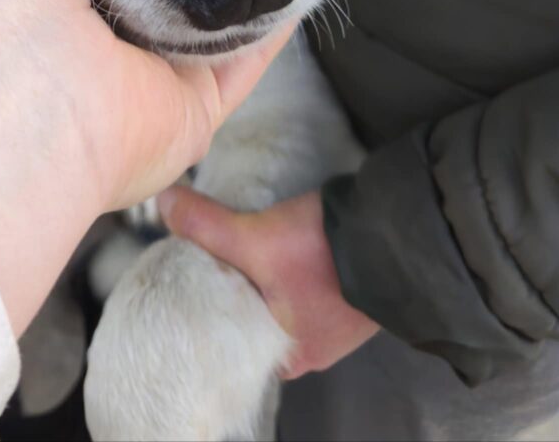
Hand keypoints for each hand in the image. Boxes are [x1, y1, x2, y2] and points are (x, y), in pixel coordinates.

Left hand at [158, 187, 378, 377]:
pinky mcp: (348, 292)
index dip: (207, 315)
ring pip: (281, 301)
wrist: (395, 233)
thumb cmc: (326, 254)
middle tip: (204, 260)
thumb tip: (163, 202)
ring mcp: (334, 321)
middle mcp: (312, 347)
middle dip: (234, 291)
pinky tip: (274, 244)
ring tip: (233, 247)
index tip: (186, 286)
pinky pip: (305, 285)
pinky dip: (287, 267)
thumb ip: (206, 224)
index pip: (232, 345)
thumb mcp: (254, 237)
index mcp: (287, 355)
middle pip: (256, 320)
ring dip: (262, 277)